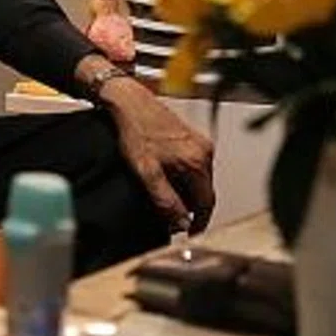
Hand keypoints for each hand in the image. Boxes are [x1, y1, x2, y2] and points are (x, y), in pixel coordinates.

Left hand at [99, 78, 215, 233]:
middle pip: (205, 192)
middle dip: (190, 208)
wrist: (129, 101)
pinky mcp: (191, 137)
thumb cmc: (136, 130)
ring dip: (186, 193)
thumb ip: (166, 200)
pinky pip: (195, 166)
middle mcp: (204, 151)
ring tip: (164, 196)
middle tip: (171, 217)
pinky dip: (184, 178)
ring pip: (200, 180)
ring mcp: (199, 142)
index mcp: (197, 161)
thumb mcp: (147, 172)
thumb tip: (180, 223)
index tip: (189, 233)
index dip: (198, 223)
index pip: (207, 203)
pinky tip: (165, 177)